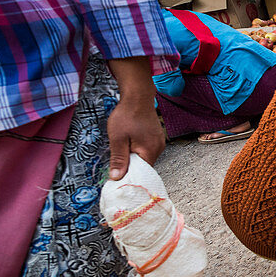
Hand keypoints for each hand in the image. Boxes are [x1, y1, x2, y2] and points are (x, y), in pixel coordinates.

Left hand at [105, 58, 165, 180]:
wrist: (137, 96)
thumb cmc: (126, 116)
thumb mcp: (117, 139)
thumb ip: (118, 159)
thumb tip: (116, 178)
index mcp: (150, 151)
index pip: (141, 173)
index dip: (129, 177)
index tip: (117, 179)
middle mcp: (158, 148)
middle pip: (144, 166)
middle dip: (130, 167)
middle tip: (116, 164)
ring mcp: (159, 142)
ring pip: (145, 157)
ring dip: (134, 157)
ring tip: (122, 150)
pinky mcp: (157, 137)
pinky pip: (147, 149)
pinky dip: (138, 150)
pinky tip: (129, 144)